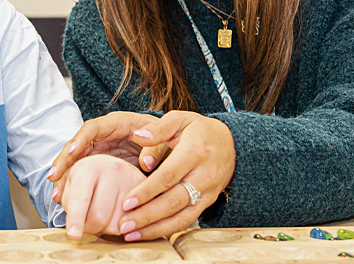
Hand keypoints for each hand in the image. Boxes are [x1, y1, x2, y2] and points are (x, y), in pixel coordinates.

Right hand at [47, 112, 169, 199]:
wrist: (168, 146)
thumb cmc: (166, 138)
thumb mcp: (165, 137)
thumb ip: (156, 146)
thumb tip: (145, 161)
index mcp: (116, 123)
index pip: (93, 127)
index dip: (81, 138)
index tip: (72, 150)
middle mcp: (103, 136)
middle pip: (77, 144)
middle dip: (64, 159)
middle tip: (53, 176)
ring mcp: (99, 151)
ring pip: (75, 161)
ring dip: (64, 176)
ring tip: (57, 195)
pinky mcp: (98, 165)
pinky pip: (81, 174)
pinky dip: (73, 186)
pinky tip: (66, 201)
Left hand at [60, 155, 145, 239]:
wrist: (113, 167)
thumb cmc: (87, 178)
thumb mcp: (71, 180)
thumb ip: (63, 194)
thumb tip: (60, 202)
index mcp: (89, 167)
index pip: (80, 199)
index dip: (75, 219)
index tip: (73, 235)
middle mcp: (112, 169)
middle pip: (98, 217)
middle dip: (88, 228)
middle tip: (85, 222)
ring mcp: (130, 179)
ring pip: (115, 224)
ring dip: (105, 228)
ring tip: (102, 212)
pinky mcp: (144, 192)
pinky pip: (132, 224)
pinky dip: (120, 227)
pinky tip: (115, 214)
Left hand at [117, 111, 234, 240]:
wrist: (229, 143)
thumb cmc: (198, 130)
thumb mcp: (179, 119)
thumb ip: (157, 128)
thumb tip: (138, 136)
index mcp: (194, 152)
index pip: (168, 176)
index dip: (147, 191)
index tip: (126, 202)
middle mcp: (203, 176)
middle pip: (173, 201)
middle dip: (146, 216)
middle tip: (123, 224)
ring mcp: (207, 192)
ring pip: (180, 217)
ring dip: (154, 228)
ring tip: (130, 234)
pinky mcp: (207, 203)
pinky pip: (186, 221)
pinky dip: (166, 230)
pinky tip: (146, 233)